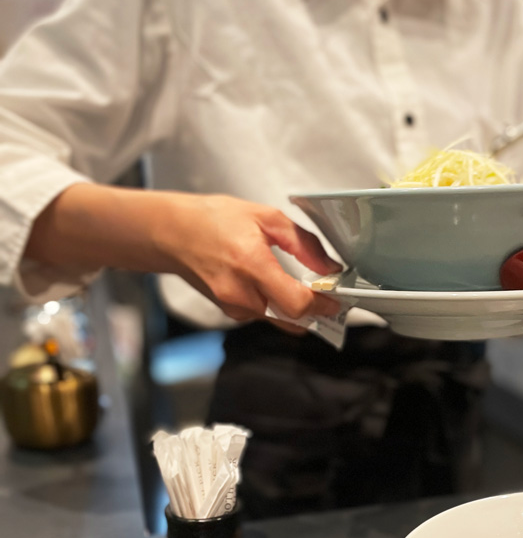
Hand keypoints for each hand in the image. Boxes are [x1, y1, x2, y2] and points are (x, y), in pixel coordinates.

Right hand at [156, 194, 341, 322]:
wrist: (170, 233)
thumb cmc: (213, 220)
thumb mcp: (265, 217)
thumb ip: (303, 243)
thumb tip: (329, 267)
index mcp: (251, 264)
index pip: (296, 303)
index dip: (323, 305)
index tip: (337, 299)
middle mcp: (240, 293)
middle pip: (292, 319)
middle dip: (314, 311)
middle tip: (327, 295)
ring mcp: (232, 307)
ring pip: (279, 320)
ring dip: (296, 309)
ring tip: (303, 287)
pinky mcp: (229, 311)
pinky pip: (263, 315)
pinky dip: (276, 305)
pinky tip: (276, 285)